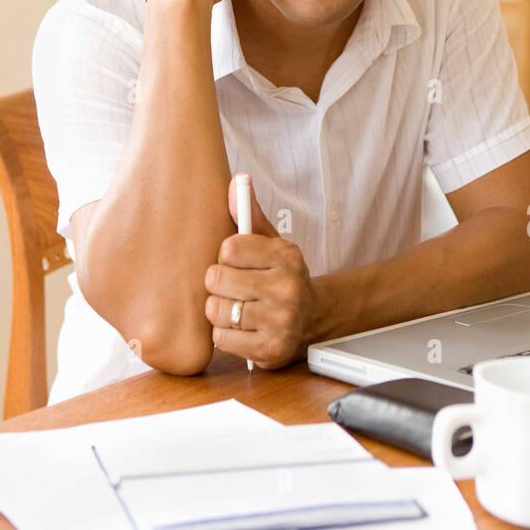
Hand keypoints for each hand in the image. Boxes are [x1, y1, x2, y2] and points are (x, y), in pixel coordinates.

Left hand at [204, 174, 322, 368]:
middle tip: (233, 285)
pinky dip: (225, 334)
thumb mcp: (271, 241)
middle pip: (217, 278)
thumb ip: (249, 213)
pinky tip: (240, 327)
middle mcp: (287, 288)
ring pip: (216, 310)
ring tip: (235, 306)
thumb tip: (238, 179)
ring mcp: (280, 321)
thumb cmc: (280, 275)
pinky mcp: (270, 350)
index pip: (228, 248)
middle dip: (219, 282)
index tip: (236, 261)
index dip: (225, 255)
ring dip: (219, 310)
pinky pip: (221, 339)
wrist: (313, 318)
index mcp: (286, 256)